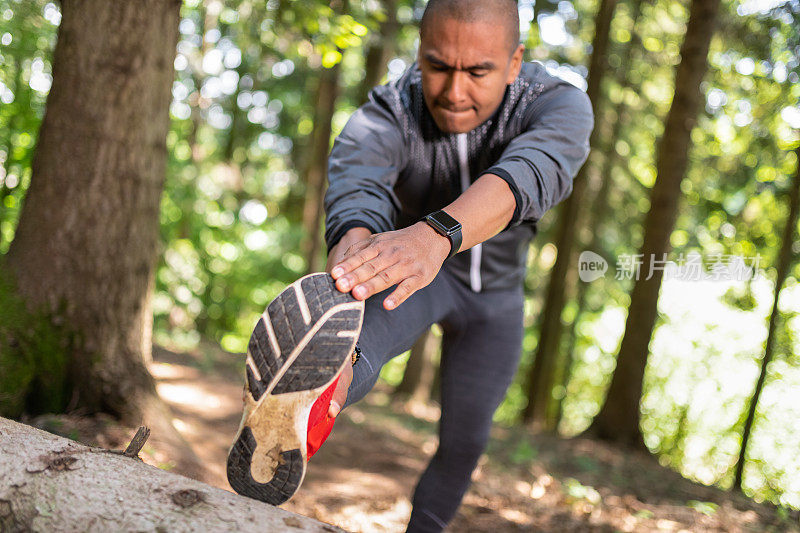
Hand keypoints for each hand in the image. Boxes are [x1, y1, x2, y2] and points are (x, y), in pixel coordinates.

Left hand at [330, 222, 450, 309]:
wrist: (432, 237)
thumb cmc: (400, 242)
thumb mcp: (380, 239)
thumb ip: (360, 250)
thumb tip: (340, 263)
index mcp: (380, 246)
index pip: (360, 257)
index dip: (347, 266)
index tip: (334, 275)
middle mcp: (391, 255)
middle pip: (370, 267)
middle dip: (355, 277)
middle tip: (341, 286)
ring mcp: (406, 266)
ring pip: (386, 277)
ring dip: (372, 286)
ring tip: (357, 295)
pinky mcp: (419, 277)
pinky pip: (407, 288)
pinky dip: (398, 296)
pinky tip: (388, 305)